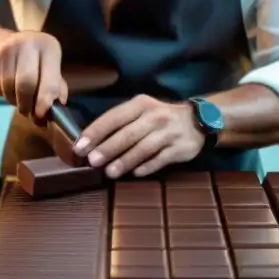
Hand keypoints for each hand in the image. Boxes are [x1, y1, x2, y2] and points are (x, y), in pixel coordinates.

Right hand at [0, 29, 67, 120]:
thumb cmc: (26, 56)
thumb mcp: (46, 64)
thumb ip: (55, 84)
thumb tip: (59, 106)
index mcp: (47, 45)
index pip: (49, 80)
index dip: (45, 101)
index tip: (42, 116)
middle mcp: (26, 44)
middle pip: (27, 85)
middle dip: (27, 104)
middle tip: (28, 113)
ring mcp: (3, 51)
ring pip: (10, 89)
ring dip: (14, 101)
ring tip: (16, 96)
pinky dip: (1, 93)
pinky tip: (3, 85)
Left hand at [74, 95, 204, 177]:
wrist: (198, 121)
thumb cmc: (159, 117)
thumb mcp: (141, 111)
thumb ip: (120, 123)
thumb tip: (91, 143)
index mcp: (140, 104)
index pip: (114, 117)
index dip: (96, 132)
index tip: (80, 146)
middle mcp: (154, 116)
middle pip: (128, 134)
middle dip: (108, 148)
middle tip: (92, 161)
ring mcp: (168, 133)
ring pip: (143, 148)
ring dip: (125, 161)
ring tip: (109, 172)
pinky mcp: (179, 149)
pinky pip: (160, 160)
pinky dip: (146, 167)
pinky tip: (135, 174)